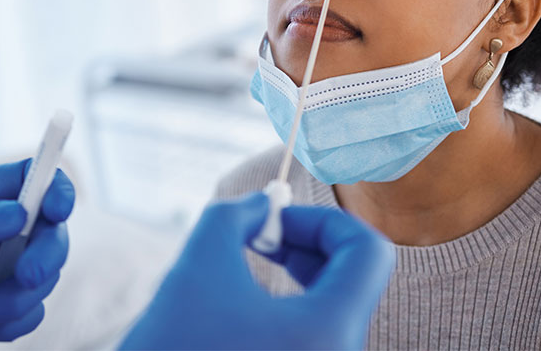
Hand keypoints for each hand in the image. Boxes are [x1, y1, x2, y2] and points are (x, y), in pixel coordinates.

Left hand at [0, 160, 74, 348]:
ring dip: (16, 300)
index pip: (32, 176)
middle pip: (51, 228)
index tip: (58, 212)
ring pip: (45, 276)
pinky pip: (30, 314)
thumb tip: (19, 216)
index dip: (56, 188)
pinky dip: (10, 324)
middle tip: (26, 277)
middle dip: (48, 254)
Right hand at [120, 193, 393, 349]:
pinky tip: (246, 304)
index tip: (273, 223)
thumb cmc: (171, 348)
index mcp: (329, 332)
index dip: (324, 221)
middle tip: (261, 236)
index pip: (369, 252)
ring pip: (334, 306)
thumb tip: (262, 204)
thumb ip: (235, 215)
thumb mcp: (200, 263)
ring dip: (297, 271)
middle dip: (308, 243)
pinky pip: (317, 334)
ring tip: (249, 265)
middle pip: (354, 279)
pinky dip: (291, 305)